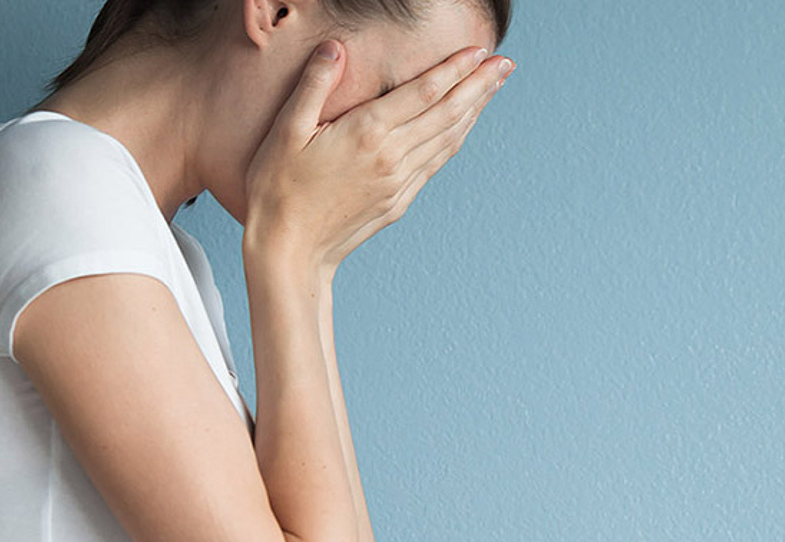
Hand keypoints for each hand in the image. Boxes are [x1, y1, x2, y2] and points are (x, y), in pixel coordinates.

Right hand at [242, 39, 512, 274]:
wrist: (288, 250)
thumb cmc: (278, 188)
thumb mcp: (286, 130)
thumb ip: (314, 85)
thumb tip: (335, 48)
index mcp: (367, 133)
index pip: (424, 92)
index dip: (455, 69)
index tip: (479, 51)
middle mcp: (392, 156)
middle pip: (448, 113)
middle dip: (480, 85)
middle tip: (506, 64)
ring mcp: (399, 182)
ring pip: (448, 139)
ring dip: (474, 110)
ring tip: (493, 87)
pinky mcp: (399, 201)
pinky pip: (436, 163)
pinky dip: (456, 139)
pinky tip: (462, 126)